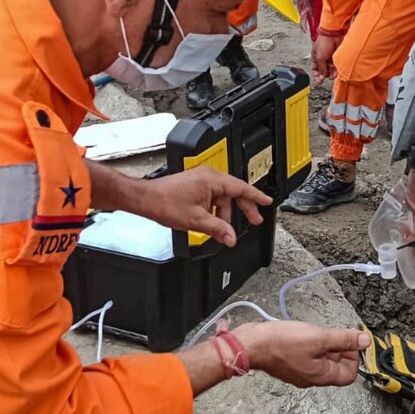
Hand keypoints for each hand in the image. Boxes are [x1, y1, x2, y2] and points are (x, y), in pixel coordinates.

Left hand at [140, 166, 271, 245]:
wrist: (146, 199)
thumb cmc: (165, 203)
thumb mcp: (196, 220)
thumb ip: (218, 229)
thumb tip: (232, 237)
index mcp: (212, 179)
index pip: (242, 187)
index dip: (257, 196)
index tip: (268, 201)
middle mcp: (208, 176)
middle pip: (234, 192)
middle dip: (244, 208)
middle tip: (254, 220)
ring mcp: (201, 179)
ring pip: (222, 197)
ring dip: (225, 213)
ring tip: (222, 229)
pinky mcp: (195, 184)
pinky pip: (212, 197)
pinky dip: (215, 210)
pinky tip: (212, 222)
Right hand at [233, 321, 368, 387]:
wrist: (251, 344)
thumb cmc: (282, 343)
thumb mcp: (319, 338)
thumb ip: (343, 340)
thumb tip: (365, 341)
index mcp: (321, 376)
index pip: (349, 375)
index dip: (354, 357)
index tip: (351, 340)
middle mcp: (311, 378)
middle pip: (336, 367)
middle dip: (341, 349)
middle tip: (336, 332)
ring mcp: (299, 371)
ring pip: (322, 360)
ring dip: (326, 346)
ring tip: (320, 332)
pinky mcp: (289, 363)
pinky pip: (308, 356)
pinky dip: (313, 345)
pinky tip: (306, 333)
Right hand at [311, 34, 343, 85]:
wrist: (333, 34)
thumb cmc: (324, 42)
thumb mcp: (319, 57)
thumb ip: (321, 68)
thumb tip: (322, 77)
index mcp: (315, 58)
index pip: (315, 70)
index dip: (316, 77)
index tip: (319, 82)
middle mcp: (322, 59)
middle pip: (323, 71)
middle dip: (325, 76)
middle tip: (327, 78)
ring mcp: (330, 59)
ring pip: (330, 70)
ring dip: (331, 74)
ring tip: (332, 76)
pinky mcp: (336, 58)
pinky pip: (336, 67)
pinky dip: (336, 71)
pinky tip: (336, 73)